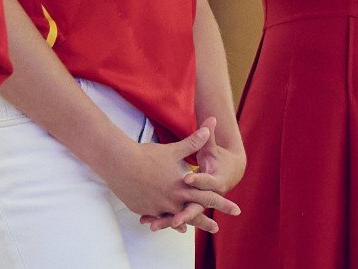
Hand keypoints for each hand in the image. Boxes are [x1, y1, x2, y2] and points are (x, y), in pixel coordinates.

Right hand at [100, 118, 240, 230]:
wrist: (121, 164)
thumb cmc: (148, 155)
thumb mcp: (174, 149)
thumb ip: (193, 142)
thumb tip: (209, 127)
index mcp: (182, 186)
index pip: (208, 197)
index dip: (223, 203)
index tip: (236, 210)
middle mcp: (172, 200)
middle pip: (193, 214)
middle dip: (205, 223)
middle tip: (216, 229)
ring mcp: (158, 207)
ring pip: (173, 219)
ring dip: (182, 223)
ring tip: (188, 230)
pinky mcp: (144, 209)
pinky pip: (156, 217)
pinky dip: (161, 219)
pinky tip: (162, 222)